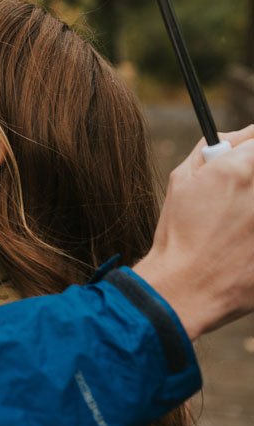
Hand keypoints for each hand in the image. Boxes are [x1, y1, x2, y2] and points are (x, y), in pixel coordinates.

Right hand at [135, 125, 253, 339]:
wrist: (186, 287)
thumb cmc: (179, 232)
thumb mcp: (181, 179)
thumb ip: (210, 148)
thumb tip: (237, 137)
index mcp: (240, 169)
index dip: (248, 150)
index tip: (245, 161)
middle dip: (251, 181)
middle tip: (237, 197)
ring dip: (252, 208)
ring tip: (237, 226)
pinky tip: (243, 244)